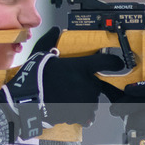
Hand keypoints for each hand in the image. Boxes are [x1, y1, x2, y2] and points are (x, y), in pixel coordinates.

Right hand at [0, 27, 122, 140]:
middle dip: (89, 85)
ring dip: (84, 99)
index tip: (117, 64)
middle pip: (98, 84)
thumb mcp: (40, 53)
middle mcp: (88, 84)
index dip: (115, 63)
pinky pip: (86, 115)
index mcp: (82, 66)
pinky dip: (80, 113)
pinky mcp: (79, 115)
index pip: (108, 62)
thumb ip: (50, 40)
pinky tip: (69, 108)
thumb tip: (55, 30)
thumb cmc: (34, 76)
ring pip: (92, 100)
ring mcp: (85, 101)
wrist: (27, 100)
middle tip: (73, 84)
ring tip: (68, 97)